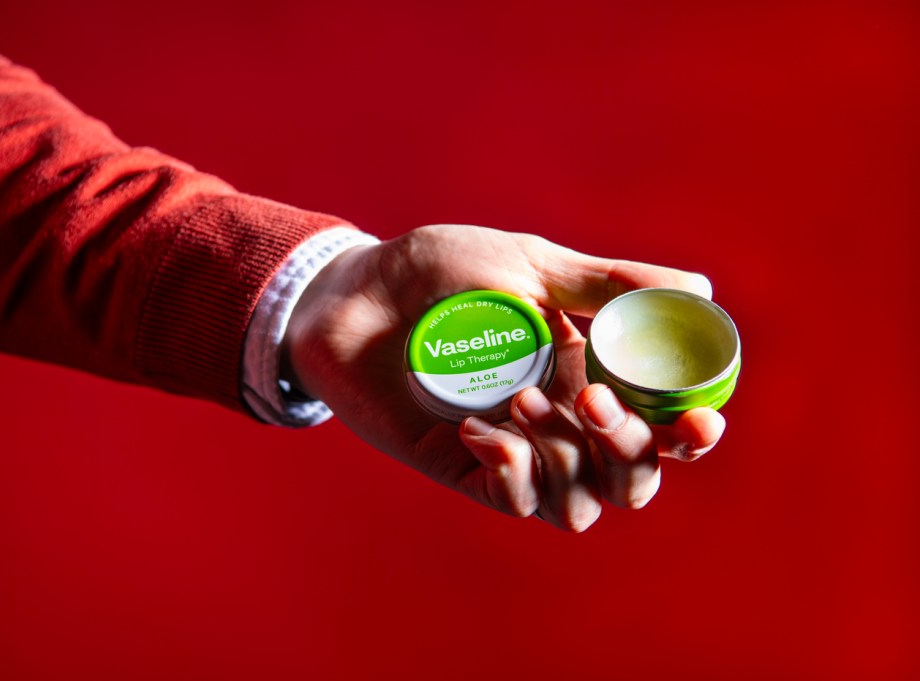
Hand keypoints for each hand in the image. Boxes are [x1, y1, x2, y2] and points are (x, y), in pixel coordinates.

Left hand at [284, 224, 725, 531]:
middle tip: (591, 400)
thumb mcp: (529, 264)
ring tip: (519, 399)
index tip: (701, 421)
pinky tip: (478, 428)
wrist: (356, 291)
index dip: (690, 438)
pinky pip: (513, 503)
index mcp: (590, 375)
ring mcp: (513, 451)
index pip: (661, 428)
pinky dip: (510, 472)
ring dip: (565, 459)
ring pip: (577, 504)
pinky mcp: (464, 468)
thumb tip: (701, 289)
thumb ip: (608, 284)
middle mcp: (560, 423)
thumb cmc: (440, 271)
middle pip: (630, 481)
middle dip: (628, 451)